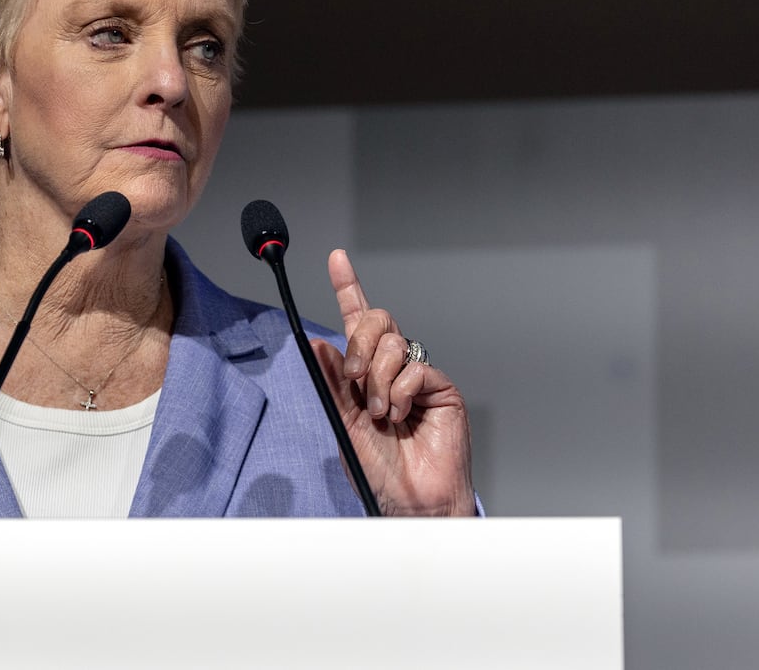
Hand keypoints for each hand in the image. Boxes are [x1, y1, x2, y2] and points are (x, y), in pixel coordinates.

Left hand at [310, 248, 476, 515]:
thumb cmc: (378, 468)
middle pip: (377, 322)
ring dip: (378, 380)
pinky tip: (401, 417)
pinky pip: (415, 368)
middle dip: (361, 343)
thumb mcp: (342, 422)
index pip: (356, 322)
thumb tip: (317, 343)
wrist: (410, 499)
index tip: (337, 258)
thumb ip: (332, 382)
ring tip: (380, 415)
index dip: (349, 287)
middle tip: (354, 379)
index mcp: (363, 373)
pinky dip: (401, 393)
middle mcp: (391, 369)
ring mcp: (417, 376)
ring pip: (394, 344)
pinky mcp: (441, 387)